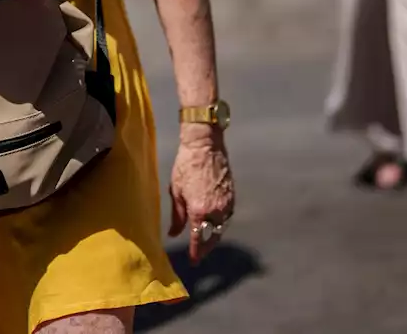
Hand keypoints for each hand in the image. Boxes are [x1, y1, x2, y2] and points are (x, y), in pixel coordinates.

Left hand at [168, 127, 234, 264]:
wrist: (205, 146)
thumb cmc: (186, 166)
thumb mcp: (176, 191)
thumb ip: (177, 216)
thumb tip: (173, 234)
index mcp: (200, 210)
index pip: (199, 239)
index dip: (196, 252)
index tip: (193, 261)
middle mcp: (217, 210)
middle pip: (213, 237)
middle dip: (206, 248)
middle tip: (199, 254)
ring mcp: (227, 203)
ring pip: (222, 228)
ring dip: (214, 236)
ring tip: (205, 241)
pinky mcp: (232, 196)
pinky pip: (227, 217)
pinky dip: (220, 224)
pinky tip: (213, 224)